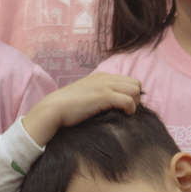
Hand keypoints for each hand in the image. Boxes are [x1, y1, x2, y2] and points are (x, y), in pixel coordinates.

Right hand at [21, 73, 141, 146]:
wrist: (54, 109)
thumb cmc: (67, 107)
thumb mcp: (86, 95)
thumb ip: (99, 94)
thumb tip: (112, 104)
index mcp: (101, 76)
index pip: (129, 80)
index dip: (130, 94)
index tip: (123, 107)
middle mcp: (105, 78)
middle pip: (136, 83)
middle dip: (136, 98)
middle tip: (125, 111)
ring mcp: (104, 86)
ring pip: (135, 90)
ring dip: (134, 103)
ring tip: (124, 113)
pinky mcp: (104, 96)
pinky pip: (129, 101)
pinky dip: (129, 109)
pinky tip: (122, 115)